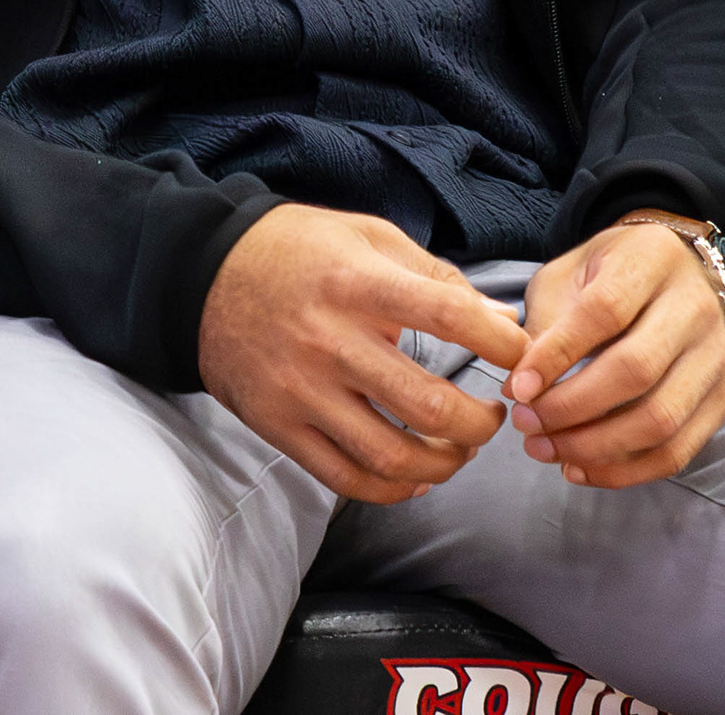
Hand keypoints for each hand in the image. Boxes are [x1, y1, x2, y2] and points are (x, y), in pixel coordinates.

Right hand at [199, 205, 526, 503]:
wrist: (204, 277)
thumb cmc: (298, 250)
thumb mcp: (367, 235)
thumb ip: (434, 276)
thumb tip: (499, 317)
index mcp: (359, 284)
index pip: (447, 317)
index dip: (500, 343)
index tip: (520, 355)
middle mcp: (331, 341)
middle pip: (429, 407)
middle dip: (481, 424)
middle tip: (491, 416)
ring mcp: (302, 391)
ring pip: (392, 456)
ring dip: (444, 465)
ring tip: (459, 450)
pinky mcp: (278, 427)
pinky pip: (346, 478)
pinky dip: (392, 489)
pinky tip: (414, 476)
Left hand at [504, 216, 724, 490]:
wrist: (674, 275)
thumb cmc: (609, 276)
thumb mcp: (569, 277)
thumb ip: (545, 326)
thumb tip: (519, 391)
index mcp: (652, 260)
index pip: (605, 311)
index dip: (558, 355)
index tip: (518, 388)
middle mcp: (696, 306)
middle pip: (636, 370)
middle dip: (571, 408)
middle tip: (526, 424)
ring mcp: (717, 355)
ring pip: (659, 419)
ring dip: (594, 446)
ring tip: (545, 449)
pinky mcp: (724, 397)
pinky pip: (677, 451)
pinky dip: (624, 470)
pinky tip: (579, 467)